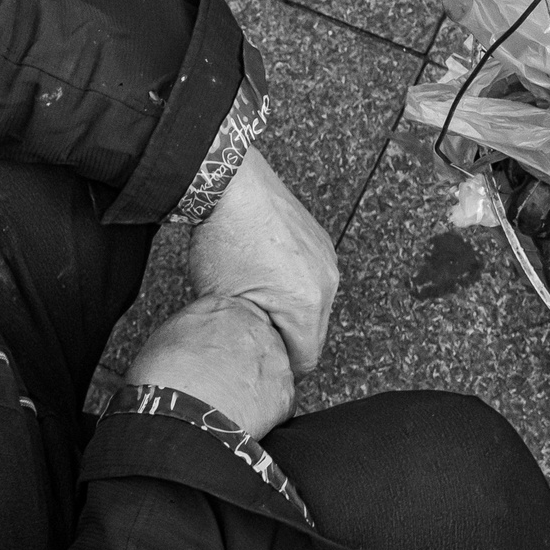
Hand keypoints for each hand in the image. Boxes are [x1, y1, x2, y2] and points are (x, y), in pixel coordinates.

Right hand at [123, 294, 294, 439]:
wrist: (181, 414)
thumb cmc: (164, 378)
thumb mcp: (167, 335)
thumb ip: (193, 327)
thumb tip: (196, 338)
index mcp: (223, 308)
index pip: (235, 315)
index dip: (226, 339)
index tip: (218, 354)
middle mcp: (255, 327)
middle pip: (258, 340)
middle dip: (246, 360)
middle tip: (224, 380)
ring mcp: (275, 359)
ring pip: (272, 370)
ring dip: (256, 385)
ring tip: (229, 403)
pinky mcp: (285, 392)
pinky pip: (279, 403)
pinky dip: (264, 413)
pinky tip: (241, 418)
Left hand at [189, 150, 339, 373]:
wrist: (229, 183)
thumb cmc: (223, 239)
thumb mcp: (225, 304)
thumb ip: (248, 337)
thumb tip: (253, 353)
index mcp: (307, 304)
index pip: (305, 360)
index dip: (279, 365)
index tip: (258, 359)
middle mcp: (326, 282)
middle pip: (312, 332)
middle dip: (285, 337)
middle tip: (251, 329)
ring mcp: (326, 258)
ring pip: (313, 304)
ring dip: (289, 309)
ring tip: (254, 296)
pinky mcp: (320, 240)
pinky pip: (312, 277)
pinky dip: (291, 283)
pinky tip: (263, 271)